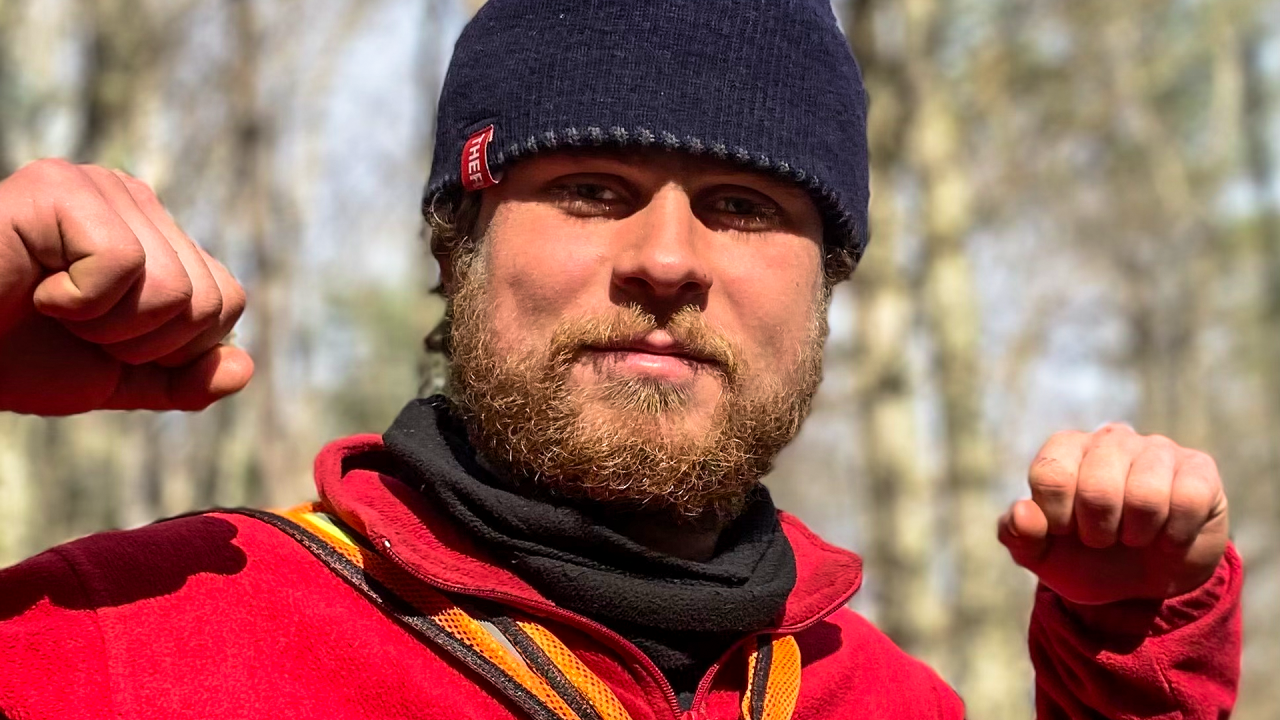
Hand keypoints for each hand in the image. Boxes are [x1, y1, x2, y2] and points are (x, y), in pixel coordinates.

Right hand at [0, 159, 251, 414]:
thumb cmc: (14, 356)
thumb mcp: (114, 378)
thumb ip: (181, 378)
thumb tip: (244, 368)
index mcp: (156, 234)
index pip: (227, 300)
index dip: (173, 347)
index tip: (105, 340)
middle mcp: (134, 198)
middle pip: (208, 299)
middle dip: (141, 342)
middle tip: (72, 326)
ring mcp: (98, 186)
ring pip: (173, 289)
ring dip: (107, 326)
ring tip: (50, 306)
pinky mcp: (59, 187)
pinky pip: (126, 267)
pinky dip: (78, 303)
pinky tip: (34, 289)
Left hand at [998, 423, 1228, 604]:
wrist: (1146, 584)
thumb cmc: (1087, 558)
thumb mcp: (1042, 555)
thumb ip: (1018, 535)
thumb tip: (1022, 513)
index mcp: (1065, 449)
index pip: (1049, 475)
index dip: (1056, 518)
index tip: (1067, 531)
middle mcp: (1110, 438)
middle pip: (1097, 488)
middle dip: (1098, 532)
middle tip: (1104, 539)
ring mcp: (1157, 449)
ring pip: (1145, 496)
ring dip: (1137, 535)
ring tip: (1135, 536)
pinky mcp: (1199, 469)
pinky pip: (1187, 501)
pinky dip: (1174, 536)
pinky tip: (1167, 537)